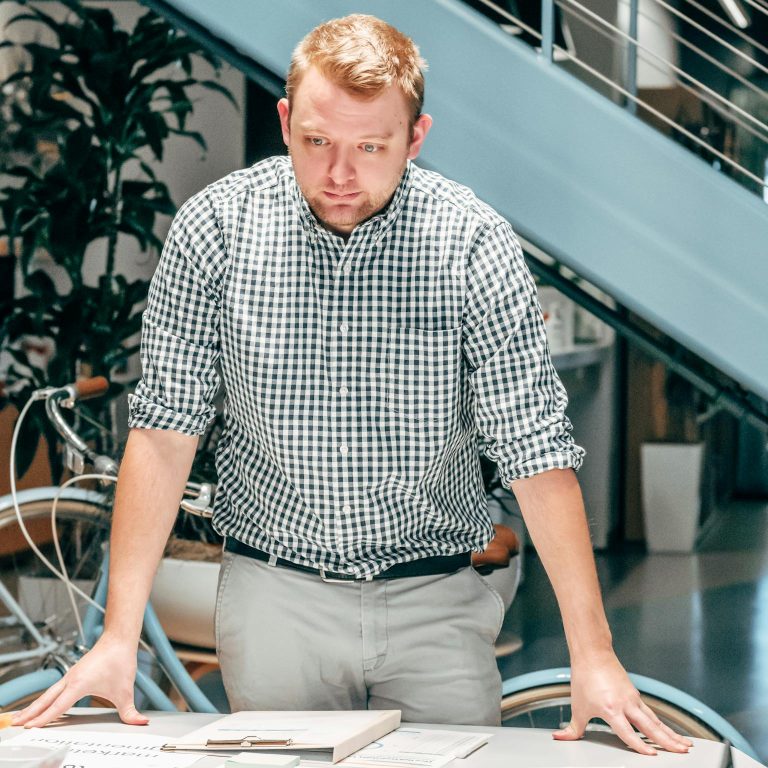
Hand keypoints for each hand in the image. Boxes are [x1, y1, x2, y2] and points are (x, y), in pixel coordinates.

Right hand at [11, 636, 148, 728]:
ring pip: (48, 693)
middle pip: (46, 699)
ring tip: (21, 716)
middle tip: (15, 723)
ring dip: (34, 705)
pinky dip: (44, 697)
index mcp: (79, 684)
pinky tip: (42, 703)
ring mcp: (71, 674)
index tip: (31, 727)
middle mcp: (71, 678)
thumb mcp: (126, 690)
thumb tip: (140, 722)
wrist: (119, 638)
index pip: (58, 706)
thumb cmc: (120, 660)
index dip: (44, 718)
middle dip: (30, 712)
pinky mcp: (74, 672)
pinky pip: (54, 688)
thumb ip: (130, 710)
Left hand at [554, 654, 693, 754]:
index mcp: (611, 709)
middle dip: (667, 741)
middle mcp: (626, 704)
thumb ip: (572, 728)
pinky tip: (669, 731)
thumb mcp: (577, 706)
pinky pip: (651, 712)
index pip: (628, 733)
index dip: (639, 746)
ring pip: (655, 720)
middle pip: (650, 727)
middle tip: (682, 753)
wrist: (592, 653)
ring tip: (685, 746)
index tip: (652, 756)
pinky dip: (662, 724)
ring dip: (670, 733)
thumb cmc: (584, 677)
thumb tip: (560, 737)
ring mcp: (633, 698)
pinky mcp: (635, 694)